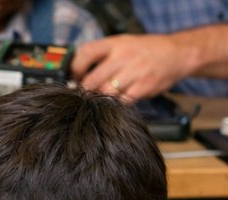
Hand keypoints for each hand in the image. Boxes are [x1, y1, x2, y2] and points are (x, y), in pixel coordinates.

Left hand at [71, 34, 187, 100]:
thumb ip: (100, 56)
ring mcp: (135, 72)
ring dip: (100, 98)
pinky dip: (116, 103)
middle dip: (86, 90)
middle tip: (86, 93)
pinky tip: (117, 99)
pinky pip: (123, 101)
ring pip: (106, 93)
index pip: (86, 53)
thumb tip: (75, 75)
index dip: (76, 69)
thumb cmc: (144, 51)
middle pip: (93, 80)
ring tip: (102, 97)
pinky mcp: (145, 86)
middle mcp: (124, 56)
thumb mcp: (121, 44)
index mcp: (115, 44)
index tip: (74, 77)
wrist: (177, 53)